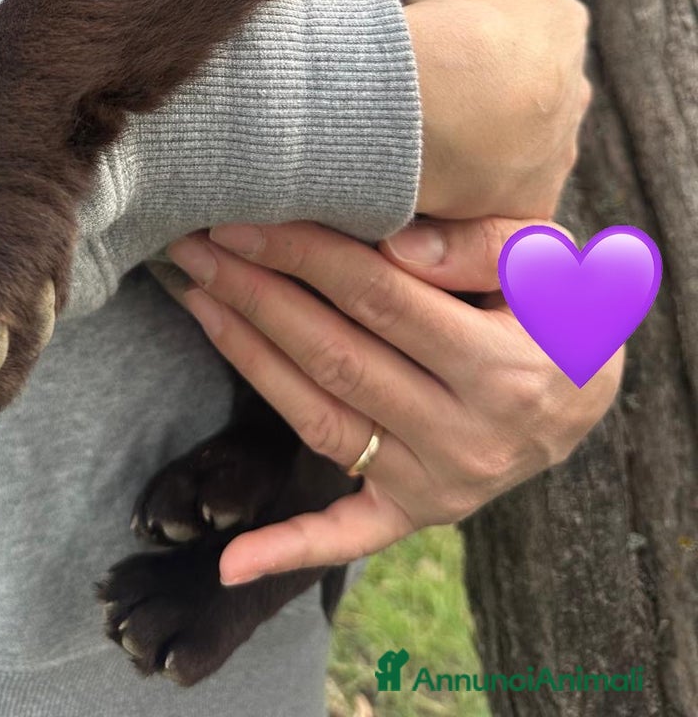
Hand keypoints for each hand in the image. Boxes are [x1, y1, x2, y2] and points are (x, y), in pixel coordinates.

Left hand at [162, 216, 621, 583]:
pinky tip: (229, 562)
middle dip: (256, 295)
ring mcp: (438, 483)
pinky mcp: (416, 513)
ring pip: (321, 419)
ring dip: (248, 358)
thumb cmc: (554, 306)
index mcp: (501, 368)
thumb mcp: (547, 262)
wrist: (587, 388)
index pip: (379, 299)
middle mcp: (467, 437)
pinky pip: (349, 536)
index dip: (304, 256)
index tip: (242, 220)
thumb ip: (482, 248)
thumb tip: (399, 246)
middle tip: (195, 248)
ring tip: (196, 298)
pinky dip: (289, 548)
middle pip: (336, 356)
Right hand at [406, 0, 591, 217]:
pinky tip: (414, 180)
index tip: (429, 24)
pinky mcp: (519, 209)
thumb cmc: (454, 14)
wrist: (439, 107)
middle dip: (476, 82)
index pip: (520, 14)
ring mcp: (549, 155)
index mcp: (561, 24)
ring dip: (466, 140)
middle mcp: (571, 93)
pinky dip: (453, 190)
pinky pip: (485, 202)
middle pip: (516, 81)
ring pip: (503, 142)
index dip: (470, 15)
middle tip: (415, 81)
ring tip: (408, 134)